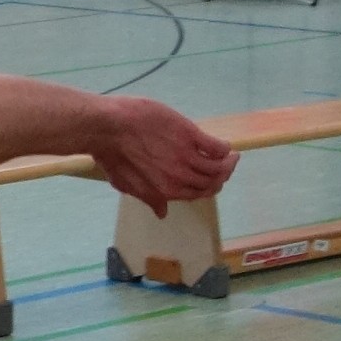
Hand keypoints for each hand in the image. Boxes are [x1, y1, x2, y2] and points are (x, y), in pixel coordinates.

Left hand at [92, 98, 235, 217]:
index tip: (212, 182)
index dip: (207, 190)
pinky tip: (223, 145)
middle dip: (221, 177)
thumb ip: (147, 197)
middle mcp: (179, 178)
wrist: (109, 127)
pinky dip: (224, 148)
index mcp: (165, 191)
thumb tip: (161, 212)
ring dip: (229, 163)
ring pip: (218, 167)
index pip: (196, 195)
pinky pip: (217, 147)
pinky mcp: (190, 136)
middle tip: (225, 167)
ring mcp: (186, 157)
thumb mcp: (126, 184)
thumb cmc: (111, 154)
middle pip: (211, 183)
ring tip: (231, 155)